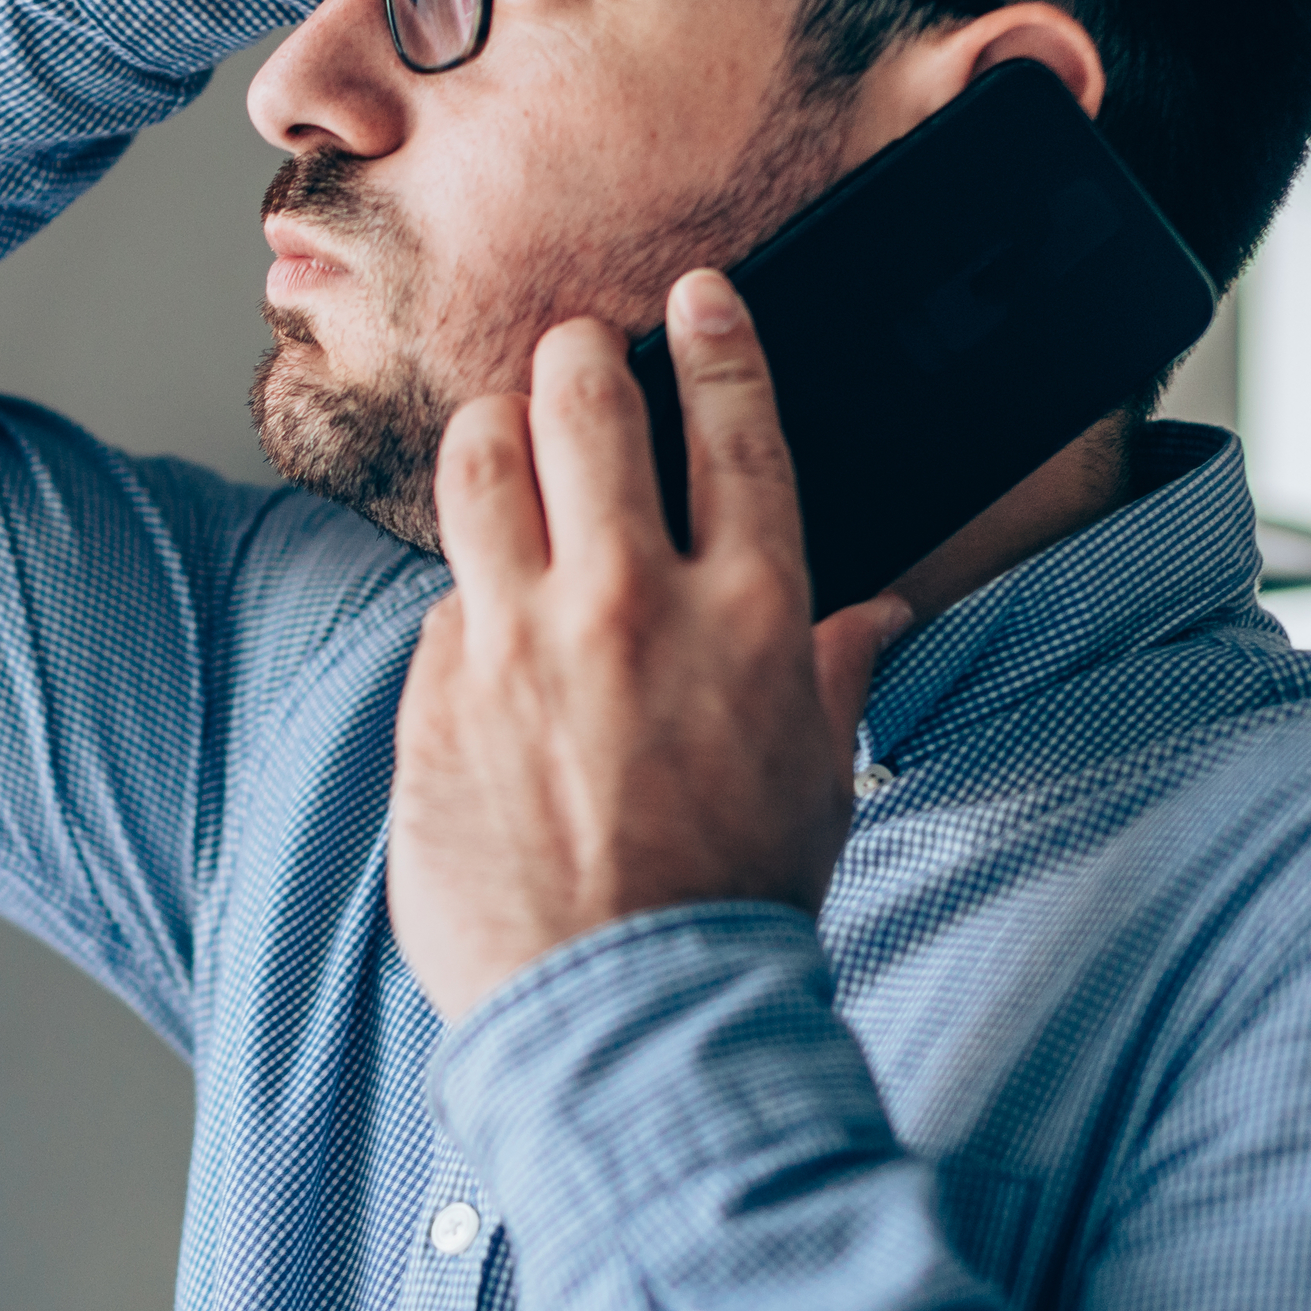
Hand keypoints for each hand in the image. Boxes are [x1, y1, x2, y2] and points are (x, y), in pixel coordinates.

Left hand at [387, 272, 914, 1022]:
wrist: (627, 1010)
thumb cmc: (735, 899)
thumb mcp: (818, 777)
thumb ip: (832, 673)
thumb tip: (876, 617)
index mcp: (751, 612)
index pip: (733, 424)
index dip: (713, 339)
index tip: (697, 299)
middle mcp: (630, 602)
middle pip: (583, 403)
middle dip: (577, 355)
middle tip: (576, 356)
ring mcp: (519, 642)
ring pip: (478, 462)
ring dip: (493, 430)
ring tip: (504, 436)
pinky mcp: (434, 695)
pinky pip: (442, 599)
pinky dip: (467, 594)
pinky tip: (485, 621)